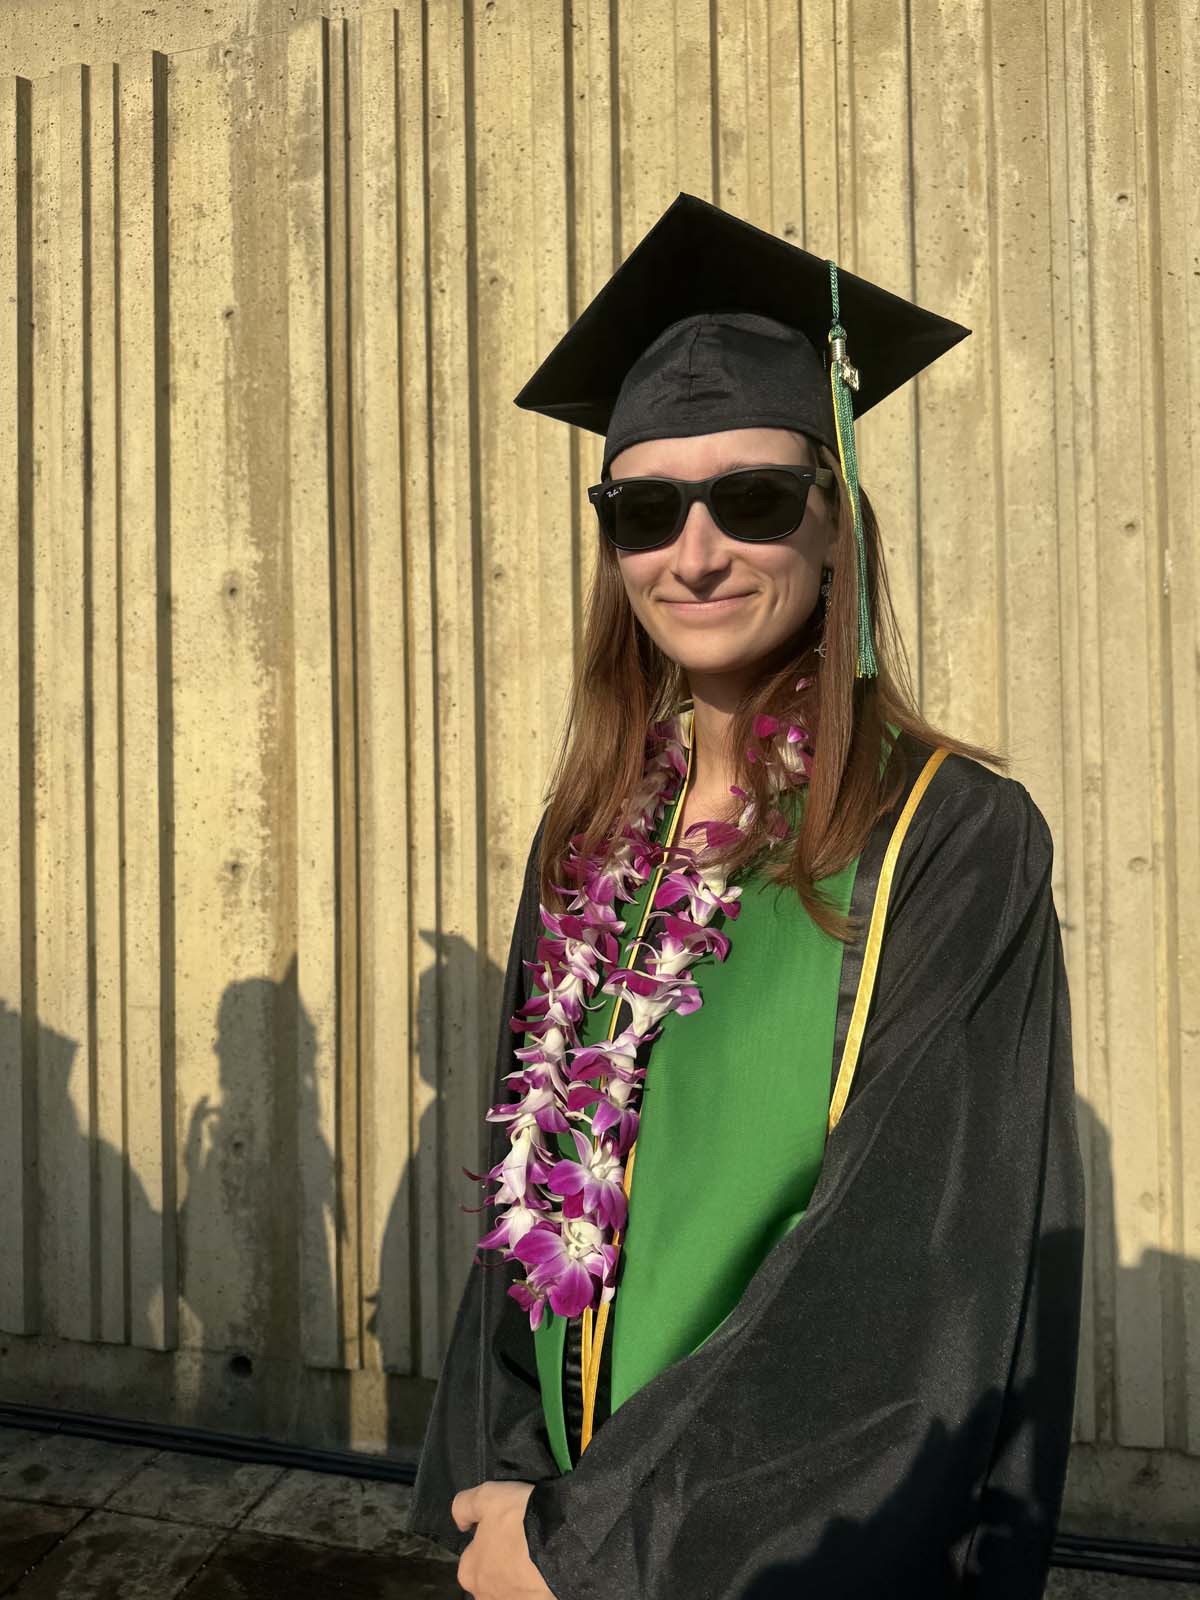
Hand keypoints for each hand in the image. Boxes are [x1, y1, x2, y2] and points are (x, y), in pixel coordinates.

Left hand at [451, 1480, 555, 1598]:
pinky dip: (537, 1584)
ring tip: (538, 1556)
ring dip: (521, 1577)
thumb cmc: (519, 1521)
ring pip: (512, 1589)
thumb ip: (464, 1506)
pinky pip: (532, 1593)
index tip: (505, 1529)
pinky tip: (547, 1570)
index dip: (488, 1540)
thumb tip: (461, 1523)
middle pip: (491, 1577)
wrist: (563, 1544)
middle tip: (523, 1543)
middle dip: (503, 1564)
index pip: (472, 1557)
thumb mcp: (487, 1496)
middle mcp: (485, 1596)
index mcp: (469, 1573)